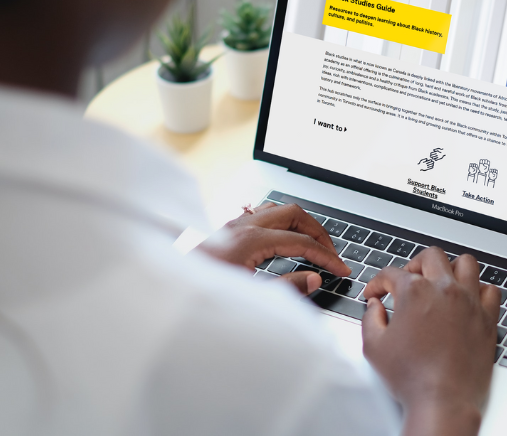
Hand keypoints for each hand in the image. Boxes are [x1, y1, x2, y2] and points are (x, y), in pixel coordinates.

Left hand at [202, 203, 350, 293]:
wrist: (166, 292)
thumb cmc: (201, 293)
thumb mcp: (248, 296)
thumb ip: (286, 288)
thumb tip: (313, 279)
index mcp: (251, 240)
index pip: (301, 242)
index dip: (326, 256)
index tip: (340, 269)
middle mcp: (242, 225)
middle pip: (294, 214)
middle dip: (318, 232)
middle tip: (331, 252)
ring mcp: (233, 224)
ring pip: (278, 209)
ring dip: (299, 223)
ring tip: (312, 243)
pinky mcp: (226, 230)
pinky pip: (261, 214)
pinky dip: (280, 222)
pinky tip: (282, 238)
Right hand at [361, 247, 499, 435]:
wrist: (442, 402)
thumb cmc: (412, 378)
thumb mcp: (374, 346)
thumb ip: (370, 319)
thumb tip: (375, 307)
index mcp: (415, 292)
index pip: (392, 273)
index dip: (377, 283)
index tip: (375, 293)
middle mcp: (444, 290)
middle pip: (430, 256)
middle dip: (414, 264)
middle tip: (407, 280)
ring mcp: (469, 302)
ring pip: (465, 263)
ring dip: (450, 268)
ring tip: (440, 281)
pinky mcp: (487, 319)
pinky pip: (490, 290)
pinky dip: (479, 290)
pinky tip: (467, 300)